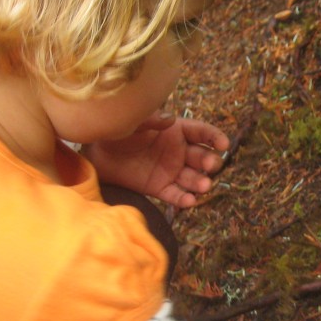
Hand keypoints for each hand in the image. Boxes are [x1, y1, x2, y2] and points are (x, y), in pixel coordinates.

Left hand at [82, 112, 228, 207]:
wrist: (96, 152)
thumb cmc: (117, 130)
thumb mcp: (133, 121)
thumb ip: (151, 120)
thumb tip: (171, 119)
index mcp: (176, 131)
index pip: (202, 133)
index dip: (215, 137)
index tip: (223, 145)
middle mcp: (178, 151)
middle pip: (201, 157)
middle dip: (209, 162)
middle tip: (210, 166)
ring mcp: (170, 170)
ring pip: (192, 178)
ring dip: (201, 182)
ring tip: (204, 186)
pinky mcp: (160, 188)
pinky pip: (175, 195)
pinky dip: (184, 199)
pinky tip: (190, 201)